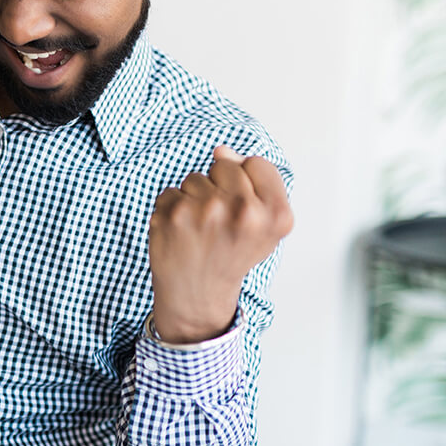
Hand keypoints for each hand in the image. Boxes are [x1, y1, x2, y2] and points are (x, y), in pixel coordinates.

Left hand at [148, 146, 292, 343]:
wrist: (198, 294)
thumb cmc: (232, 254)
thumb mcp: (267, 225)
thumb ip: (257, 180)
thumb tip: (220, 151)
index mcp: (275, 215)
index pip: (257, 163)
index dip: (247, 184)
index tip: (243, 210)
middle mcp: (243, 211)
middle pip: (225, 166)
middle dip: (220, 188)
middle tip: (220, 223)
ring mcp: (205, 212)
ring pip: (195, 178)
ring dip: (193, 200)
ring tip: (200, 231)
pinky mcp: (172, 215)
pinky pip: (170, 192)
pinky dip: (171, 210)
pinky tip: (181, 234)